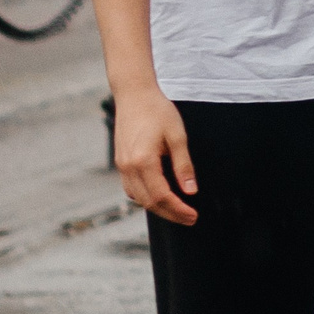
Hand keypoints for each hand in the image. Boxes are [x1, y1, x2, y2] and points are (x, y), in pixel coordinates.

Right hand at [115, 88, 198, 225]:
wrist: (134, 95)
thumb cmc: (158, 111)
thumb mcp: (178, 136)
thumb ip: (183, 165)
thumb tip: (191, 191)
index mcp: (143, 161)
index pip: (161, 196)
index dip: (178, 210)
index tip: (193, 216)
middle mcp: (128, 167)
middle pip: (148, 202)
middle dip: (170, 214)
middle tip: (190, 219)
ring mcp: (121, 166)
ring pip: (138, 198)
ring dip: (158, 208)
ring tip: (178, 211)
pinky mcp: (120, 162)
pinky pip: (131, 188)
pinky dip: (146, 197)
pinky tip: (160, 196)